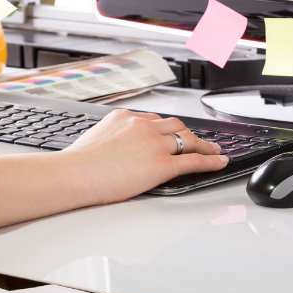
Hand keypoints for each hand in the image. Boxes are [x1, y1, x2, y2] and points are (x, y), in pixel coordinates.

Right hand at [64, 109, 227, 204]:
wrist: (73, 174)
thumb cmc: (77, 164)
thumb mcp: (95, 139)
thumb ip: (112, 138)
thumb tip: (115, 149)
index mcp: (125, 117)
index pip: (155, 120)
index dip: (169, 128)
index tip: (174, 132)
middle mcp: (143, 125)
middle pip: (176, 126)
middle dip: (190, 133)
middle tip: (200, 140)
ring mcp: (155, 143)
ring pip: (189, 140)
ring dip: (205, 145)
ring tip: (214, 150)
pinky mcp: (163, 164)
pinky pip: (193, 160)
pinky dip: (210, 161)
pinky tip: (218, 162)